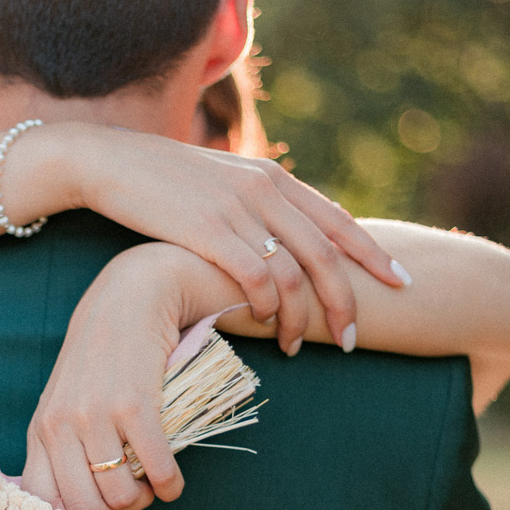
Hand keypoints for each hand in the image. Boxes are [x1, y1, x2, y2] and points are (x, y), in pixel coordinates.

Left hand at [23, 246, 191, 509]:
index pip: (42, 503)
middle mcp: (61, 426)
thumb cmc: (102, 358)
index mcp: (41, 430)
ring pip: (121, 496)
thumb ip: (64, 446)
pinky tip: (173, 483)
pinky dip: (170, 487)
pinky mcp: (135, 406)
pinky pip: (156, 470)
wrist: (131, 299)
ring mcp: (96, 416)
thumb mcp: (67, 401)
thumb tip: (78, 508)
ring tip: (151, 488)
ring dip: (144, 503)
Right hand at [70, 125, 406, 353]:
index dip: (374, 255)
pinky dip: (266, 307)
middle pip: (326, 255)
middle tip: (354, 339)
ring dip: (302, 317)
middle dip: (347, 301)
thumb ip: (257, 206)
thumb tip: (282, 242)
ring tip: (299, 348)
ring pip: (294, 273)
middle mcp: (265, 189)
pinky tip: (264, 326)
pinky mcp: (208, 230)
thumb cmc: (162, 181)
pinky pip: (255, 278)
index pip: (338, 221)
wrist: (109, 161)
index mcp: (273, 178)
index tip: (400, 283)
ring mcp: (238, 209)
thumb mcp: (220, 184)